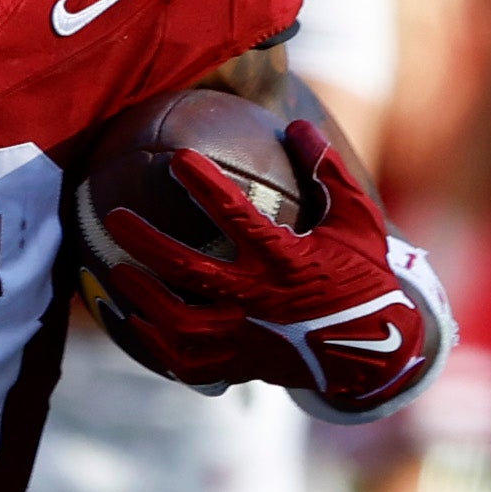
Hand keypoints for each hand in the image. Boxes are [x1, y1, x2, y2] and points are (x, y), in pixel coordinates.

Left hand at [81, 119, 449, 416]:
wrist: (376, 354)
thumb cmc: (363, 277)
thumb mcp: (357, 221)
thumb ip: (328, 173)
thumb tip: (296, 125)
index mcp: (287, 262)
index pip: (238, 218)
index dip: (206, 186)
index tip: (178, 159)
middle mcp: (259, 301)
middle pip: (189, 271)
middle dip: (146, 242)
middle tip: (114, 217)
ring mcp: (245, 339)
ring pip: (178, 322)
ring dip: (142, 295)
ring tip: (114, 271)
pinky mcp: (237, 366)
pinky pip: (183, 360)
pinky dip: (152, 343)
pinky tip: (130, 321)